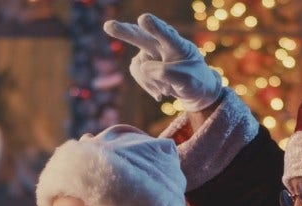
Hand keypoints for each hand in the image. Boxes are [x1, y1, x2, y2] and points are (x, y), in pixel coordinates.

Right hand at [104, 13, 222, 111]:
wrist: (193, 87)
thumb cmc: (194, 80)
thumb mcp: (187, 81)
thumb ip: (167, 73)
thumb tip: (143, 66)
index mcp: (179, 46)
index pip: (168, 36)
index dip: (156, 27)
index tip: (144, 19)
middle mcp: (163, 44)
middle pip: (141, 36)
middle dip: (124, 31)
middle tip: (108, 26)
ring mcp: (151, 51)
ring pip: (139, 66)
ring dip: (151, 81)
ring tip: (167, 89)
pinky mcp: (143, 61)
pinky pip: (137, 73)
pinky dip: (148, 85)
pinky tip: (160, 91)